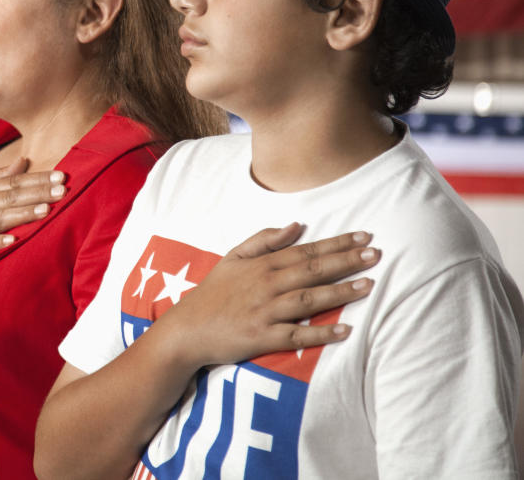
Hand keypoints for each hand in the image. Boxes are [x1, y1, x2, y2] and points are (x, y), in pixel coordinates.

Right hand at [155, 224, 378, 369]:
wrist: (187, 329)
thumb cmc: (214, 293)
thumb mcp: (233, 258)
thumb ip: (264, 240)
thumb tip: (296, 225)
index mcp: (262, 265)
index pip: (305, 250)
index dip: (336, 243)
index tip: (364, 237)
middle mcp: (266, 286)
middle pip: (312, 271)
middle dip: (346, 262)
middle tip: (376, 255)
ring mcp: (265, 312)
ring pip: (309, 299)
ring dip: (340, 292)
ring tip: (369, 286)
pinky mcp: (263, 338)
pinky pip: (297, 336)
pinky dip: (321, 334)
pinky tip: (345, 330)